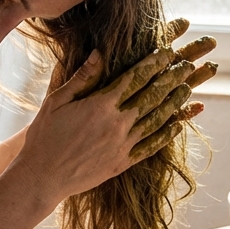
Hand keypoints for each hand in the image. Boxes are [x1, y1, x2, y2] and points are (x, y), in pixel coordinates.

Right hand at [13, 23, 217, 201]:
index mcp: (101, 105)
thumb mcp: (57, 100)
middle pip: (152, 96)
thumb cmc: (44, 136)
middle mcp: (117, 124)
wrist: (42, 177)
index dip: (153, 63)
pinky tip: (177, 125)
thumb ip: (82, 77)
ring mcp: (122, 145)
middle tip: (186, 66)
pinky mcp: (122, 163)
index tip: (167, 52)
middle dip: (171, 79)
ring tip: (187, 89)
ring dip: (174, 103)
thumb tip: (100, 52)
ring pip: (156, 120)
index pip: (135, 78)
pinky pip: (151, 147)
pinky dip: (166, 135)